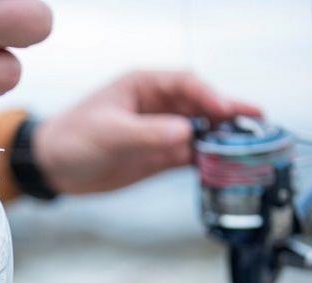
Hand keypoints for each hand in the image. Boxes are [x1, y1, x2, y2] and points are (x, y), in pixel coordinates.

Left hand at [33, 71, 261, 194]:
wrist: (52, 167)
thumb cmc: (72, 138)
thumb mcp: (109, 133)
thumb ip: (147, 133)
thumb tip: (186, 133)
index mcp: (144, 86)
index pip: (186, 84)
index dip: (210, 95)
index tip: (228, 110)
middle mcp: (158, 106)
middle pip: (202, 106)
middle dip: (229, 114)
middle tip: (258, 122)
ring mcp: (161, 132)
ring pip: (201, 132)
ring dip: (223, 140)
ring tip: (251, 150)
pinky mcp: (159, 156)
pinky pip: (191, 156)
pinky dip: (208, 162)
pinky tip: (226, 169)